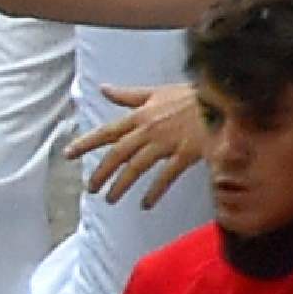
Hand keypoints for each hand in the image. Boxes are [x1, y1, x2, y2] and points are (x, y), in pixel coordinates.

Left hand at [72, 82, 208, 204]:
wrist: (225, 98)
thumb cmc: (191, 96)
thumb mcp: (157, 92)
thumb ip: (129, 95)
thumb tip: (104, 89)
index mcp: (140, 115)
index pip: (107, 131)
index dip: (86, 143)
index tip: (68, 154)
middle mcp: (148, 130)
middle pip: (117, 154)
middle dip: (101, 172)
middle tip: (90, 188)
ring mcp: (166, 142)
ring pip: (136, 167)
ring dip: (121, 184)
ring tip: (110, 199)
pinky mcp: (185, 153)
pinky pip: (166, 176)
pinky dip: (154, 191)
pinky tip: (145, 204)